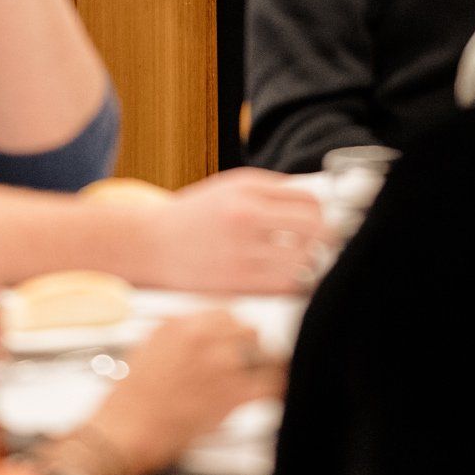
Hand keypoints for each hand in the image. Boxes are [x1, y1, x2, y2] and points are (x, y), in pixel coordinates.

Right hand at [70, 311, 282, 474]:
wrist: (128, 428)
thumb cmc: (132, 396)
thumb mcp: (149, 347)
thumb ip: (180, 333)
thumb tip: (199, 331)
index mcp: (185, 324)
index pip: (226, 313)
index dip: (231, 329)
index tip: (234, 338)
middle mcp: (207, 340)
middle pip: (248, 331)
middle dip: (248, 346)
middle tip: (246, 359)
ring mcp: (223, 366)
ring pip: (263, 355)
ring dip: (261, 366)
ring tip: (257, 376)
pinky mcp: (233, 395)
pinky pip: (270, 386)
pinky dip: (272, 389)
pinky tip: (269, 392)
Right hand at [125, 170, 326, 295]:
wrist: (148, 244)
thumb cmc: (192, 217)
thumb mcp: (229, 188)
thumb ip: (270, 191)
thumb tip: (314, 203)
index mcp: (246, 190)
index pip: (309, 200)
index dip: (321, 214)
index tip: (320, 224)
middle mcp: (245, 217)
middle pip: (315, 228)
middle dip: (326, 238)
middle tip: (323, 246)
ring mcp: (241, 251)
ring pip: (304, 261)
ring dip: (311, 265)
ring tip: (303, 265)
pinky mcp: (236, 282)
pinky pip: (285, 286)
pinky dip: (294, 284)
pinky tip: (286, 280)